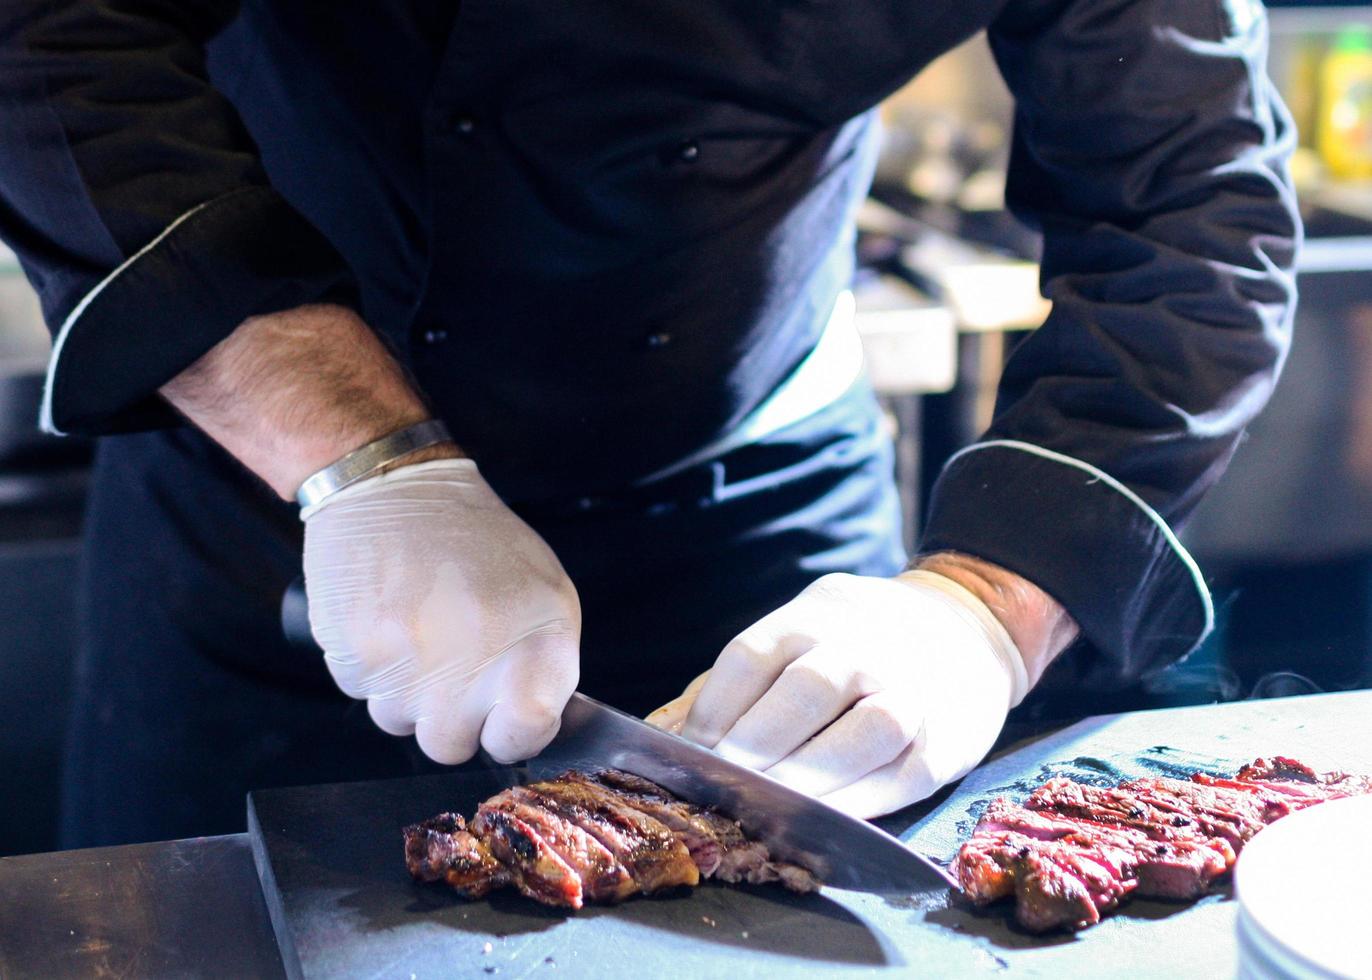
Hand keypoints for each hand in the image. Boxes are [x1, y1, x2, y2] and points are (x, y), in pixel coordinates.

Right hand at [302, 458, 579, 763]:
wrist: (394, 488)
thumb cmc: (475, 540)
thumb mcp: (543, 590)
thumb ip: (545, 664)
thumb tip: (531, 725)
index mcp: (535, 641)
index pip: (525, 734)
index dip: (513, 734)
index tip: (506, 716)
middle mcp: (474, 660)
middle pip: (451, 746)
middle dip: (450, 717)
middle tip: (452, 663)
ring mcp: (411, 662)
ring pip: (399, 722)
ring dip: (407, 691)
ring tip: (419, 629)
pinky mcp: (356, 654)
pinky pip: (361, 693)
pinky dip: (371, 667)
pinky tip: (387, 619)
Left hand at [651, 570, 1036, 817]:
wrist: (969, 627)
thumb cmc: (857, 641)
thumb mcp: (800, 631)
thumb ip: (732, 684)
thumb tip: (661, 734)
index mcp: (817, 613)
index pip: (755, 654)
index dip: (715, 707)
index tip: (687, 752)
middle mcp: (868, 644)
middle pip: (807, 690)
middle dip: (756, 745)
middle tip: (719, 786)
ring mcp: (914, 689)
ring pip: (866, 729)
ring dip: (810, 776)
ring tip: (766, 808)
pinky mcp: (949, 739)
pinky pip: (904, 774)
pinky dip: (860, 801)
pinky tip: (821, 819)